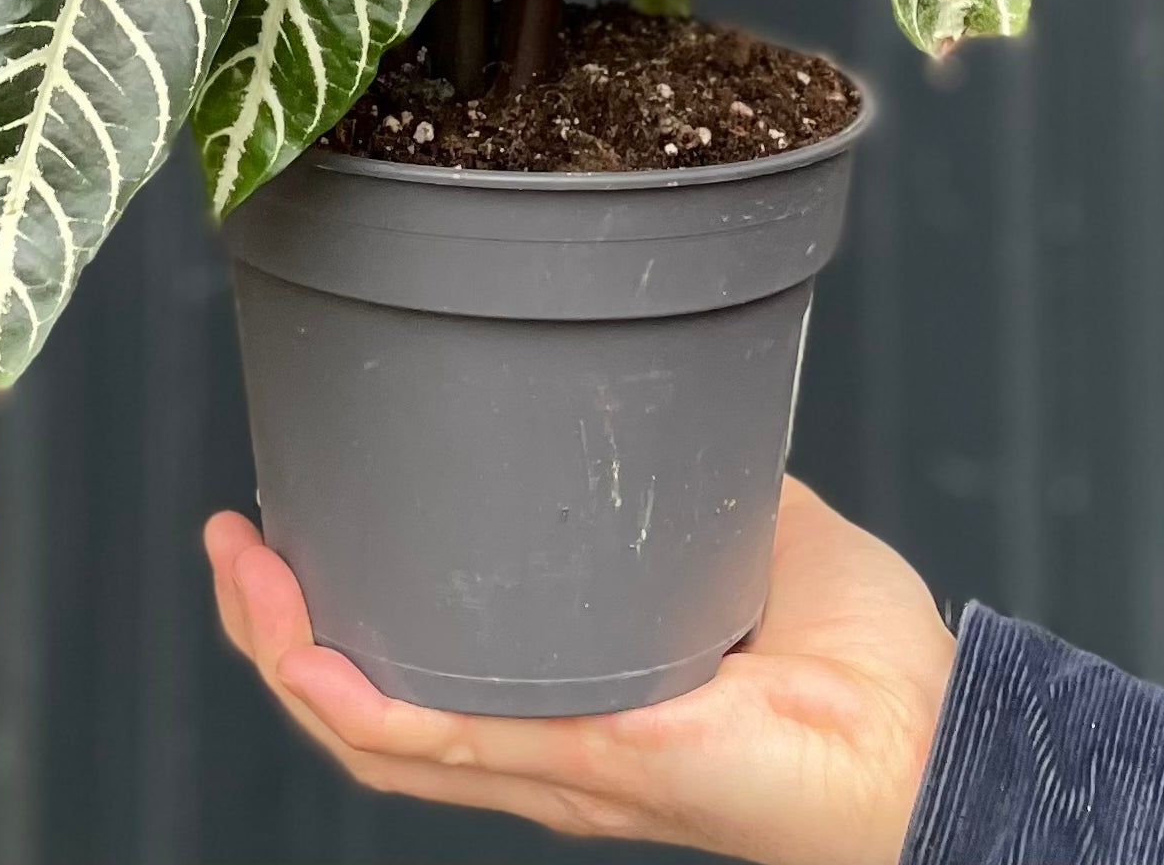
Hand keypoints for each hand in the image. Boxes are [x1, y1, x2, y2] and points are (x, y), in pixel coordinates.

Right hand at [204, 475, 955, 864]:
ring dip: (286, 652)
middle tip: (232, 540)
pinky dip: (356, 702)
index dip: (336, 619)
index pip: (422, 679)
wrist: (931, 738)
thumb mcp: (749, 532)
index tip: (284, 529)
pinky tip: (307, 655)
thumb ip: (688, 482)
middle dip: (273, 631)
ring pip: (375, 730)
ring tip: (239, 566)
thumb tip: (658, 398)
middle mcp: (545, 747)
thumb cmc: (867, 668)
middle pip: (363, 710)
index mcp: (570, 700)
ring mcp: (559, 763)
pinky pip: (442, 743)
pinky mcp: (593, 762)